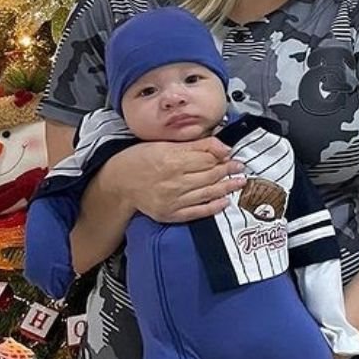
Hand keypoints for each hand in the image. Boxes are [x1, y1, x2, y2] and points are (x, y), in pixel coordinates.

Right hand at [104, 136, 244, 223]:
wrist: (119, 183)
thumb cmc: (140, 159)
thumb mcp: (164, 144)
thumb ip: (194, 145)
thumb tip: (222, 147)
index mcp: (172, 160)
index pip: (207, 158)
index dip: (222, 156)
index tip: (232, 155)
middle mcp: (173, 181)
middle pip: (210, 175)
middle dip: (228, 170)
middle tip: (240, 167)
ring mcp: (173, 200)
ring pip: (208, 193)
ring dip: (227, 187)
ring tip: (239, 182)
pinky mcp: (170, 214)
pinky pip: (197, 211)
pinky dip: (213, 207)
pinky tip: (224, 201)